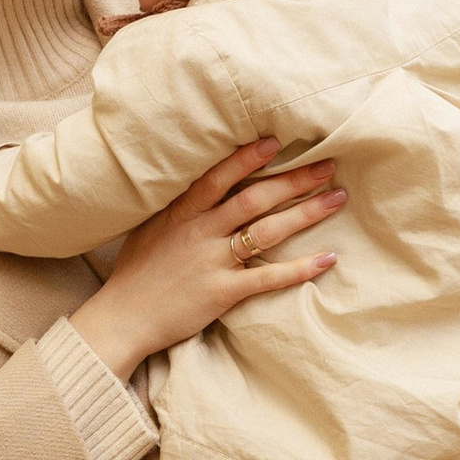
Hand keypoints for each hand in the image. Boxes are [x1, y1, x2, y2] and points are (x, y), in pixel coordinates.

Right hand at [70, 140, 343, 378]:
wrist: (122, 318)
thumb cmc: (135, 274)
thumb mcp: (150, 228)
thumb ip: (177, 207)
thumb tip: (200, 186)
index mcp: (182, 213)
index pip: (220, 176)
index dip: (249, 157)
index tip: (278, 141)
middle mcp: (201, 231)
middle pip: (255, 198)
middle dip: (295, 179)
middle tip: (328, 165)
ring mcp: (213, 261)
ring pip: (268, 231)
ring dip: (306, 213)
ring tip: (337, 198)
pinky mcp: (223, 292)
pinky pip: (268, 277)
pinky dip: (300, 269)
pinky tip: (327, 258)